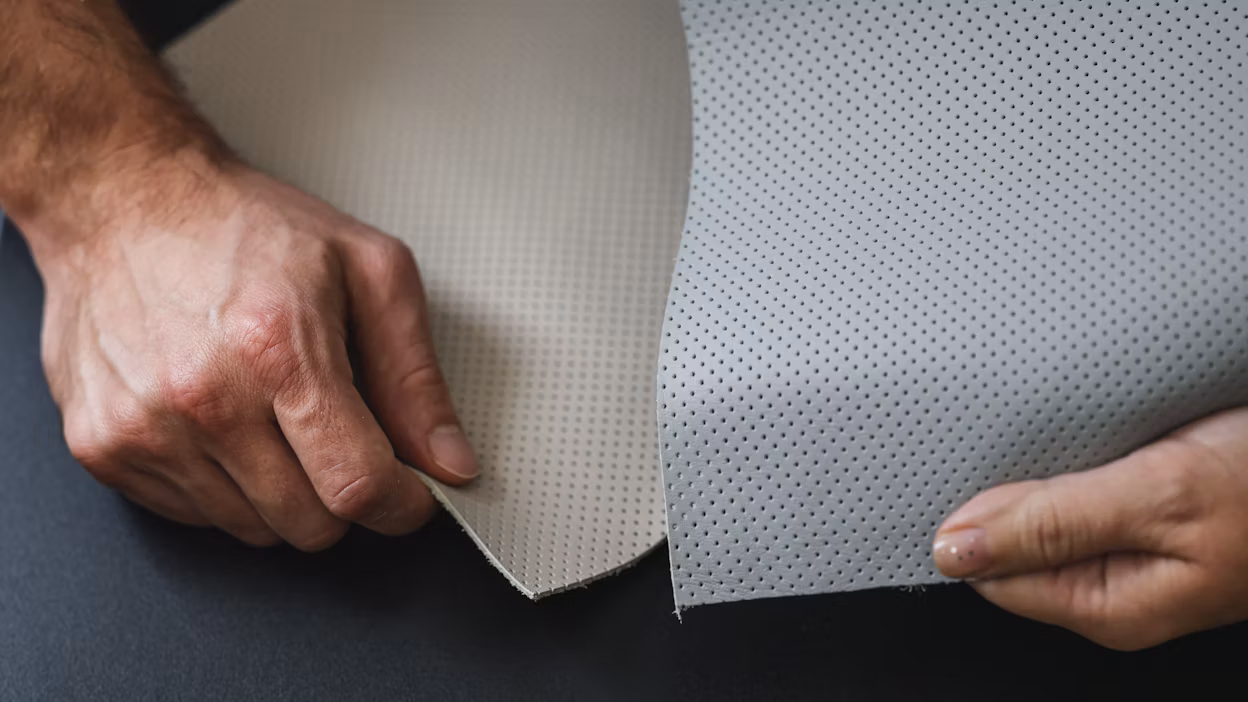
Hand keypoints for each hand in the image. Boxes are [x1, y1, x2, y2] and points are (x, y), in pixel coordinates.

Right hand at [31, 161, 478, 549]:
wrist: (123, 200)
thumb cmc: (246, 228)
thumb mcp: (368, 271)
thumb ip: (416, 376)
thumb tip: (450, 462)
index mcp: (278, 348)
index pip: (357, 485)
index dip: (402, 503)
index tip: (410, 494)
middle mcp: (203, 398)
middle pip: (310, 524)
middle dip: (343, 494)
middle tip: (338, 435)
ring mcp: (143, 428)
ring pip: (253, 530)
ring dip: (283, 493)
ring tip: (272, 416)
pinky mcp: (102, 448)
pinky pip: (195, 518)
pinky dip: (225, 489)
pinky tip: (224, 425)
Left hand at [932, 407, 1247, 649]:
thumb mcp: (1160, 494)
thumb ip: (1053, 522)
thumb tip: (955, 550)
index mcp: (1110, 604)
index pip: (991, 576)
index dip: (972, 525)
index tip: (969, 475)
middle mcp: (1118, 588)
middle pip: (1014, 547)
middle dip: (1003, 498)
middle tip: (1022, 445)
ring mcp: (1138, 554)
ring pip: (1047, 517)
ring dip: (1040, 475)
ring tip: (1062, 437)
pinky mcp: (1154, 519)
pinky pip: (1084, 496)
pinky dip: (1075, 461)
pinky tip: (1089, 437)